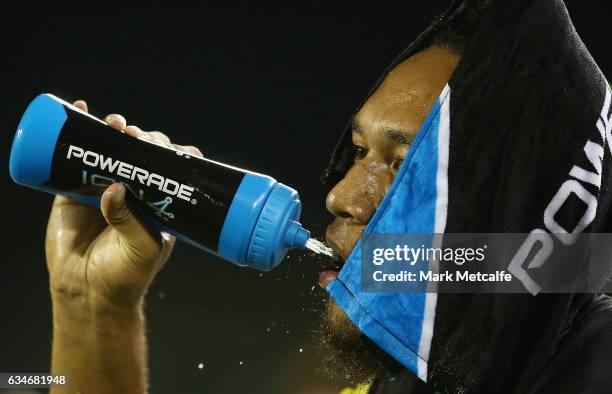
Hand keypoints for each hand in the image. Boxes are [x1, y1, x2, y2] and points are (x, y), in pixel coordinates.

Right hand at [45, 100, 202, 312]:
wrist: (87, 292)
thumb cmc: (125, 275)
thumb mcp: (141, 248)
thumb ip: (130, 220)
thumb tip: (113, 188)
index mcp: (159, 203)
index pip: (171, 169)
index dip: (171, 152)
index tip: (168, 147)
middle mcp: (135, 191)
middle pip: (142, 154)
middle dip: (144, 139)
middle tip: (138, 135)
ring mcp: (104, 188)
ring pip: (113, 150)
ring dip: (116, 130)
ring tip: (115, 123)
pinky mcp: (73, 191)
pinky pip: (75, 158)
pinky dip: (80, 130)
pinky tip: (82, 110)